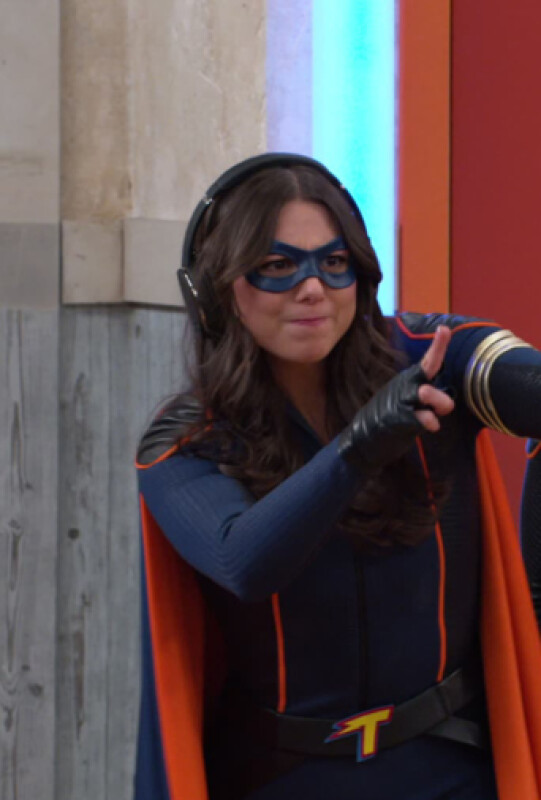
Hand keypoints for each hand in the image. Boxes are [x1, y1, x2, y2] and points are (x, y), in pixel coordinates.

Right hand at [338, 326, 454, 472]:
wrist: (361, 439)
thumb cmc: (387, 419)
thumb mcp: (404, 401)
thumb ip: (426, 398)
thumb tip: (446, 403)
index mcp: (409, 380)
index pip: (428, 361)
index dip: (438, 345)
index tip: (445, 328)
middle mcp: (406, 386)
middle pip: (431, 371)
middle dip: (442, 382)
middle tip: (442, 407)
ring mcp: (403, 401)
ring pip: (429, 392)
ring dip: (438, 406)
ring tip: (430, 418)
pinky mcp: (401, 418)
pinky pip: (426, 418)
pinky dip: (430, 424)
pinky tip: (426, 429)